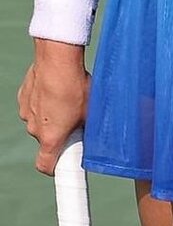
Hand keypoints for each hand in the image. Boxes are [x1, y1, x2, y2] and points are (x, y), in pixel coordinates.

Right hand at [17, 51, 90, 175]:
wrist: (57, 58)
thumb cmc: (75, 85)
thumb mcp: (90, 111)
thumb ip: (88, 129)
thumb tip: (96, 136)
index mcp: (50, 138)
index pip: (45, 166)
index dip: (54, 167)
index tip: (62, 164)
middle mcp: (35, 128)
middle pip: (46, 139)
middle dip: (58, 132)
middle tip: (74, 118)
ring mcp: (27, 112)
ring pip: (40, 120)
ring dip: (51, 115)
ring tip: (66, 98)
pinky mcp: (24, 96)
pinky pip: (34, 104)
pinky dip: (43, 100)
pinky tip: (55, 87)